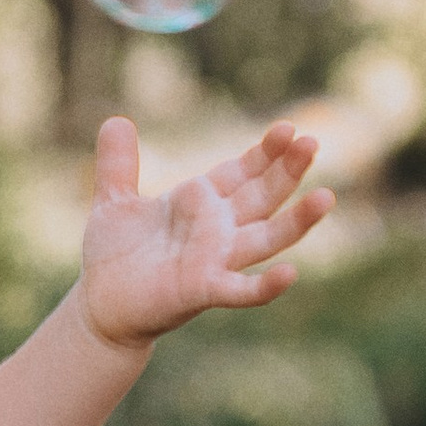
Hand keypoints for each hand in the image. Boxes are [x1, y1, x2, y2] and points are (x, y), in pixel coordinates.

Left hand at [78, 116, 332, 349]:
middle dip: (287, 171)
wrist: (100, 305)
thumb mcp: (114, 201)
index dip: (265, 152)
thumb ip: (118, 163)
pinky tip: (289, 273)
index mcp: (202, 203)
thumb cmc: (114, 255)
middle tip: (311, 142)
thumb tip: (115, 120)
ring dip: (297, 221)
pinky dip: (266, 286)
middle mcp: (218, 230)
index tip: (286, 129)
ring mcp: (216, 261)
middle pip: (263, 197)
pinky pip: (242, 291)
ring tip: (326, 197)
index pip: (243, 172)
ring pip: (267, 239)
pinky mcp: (203, 291)